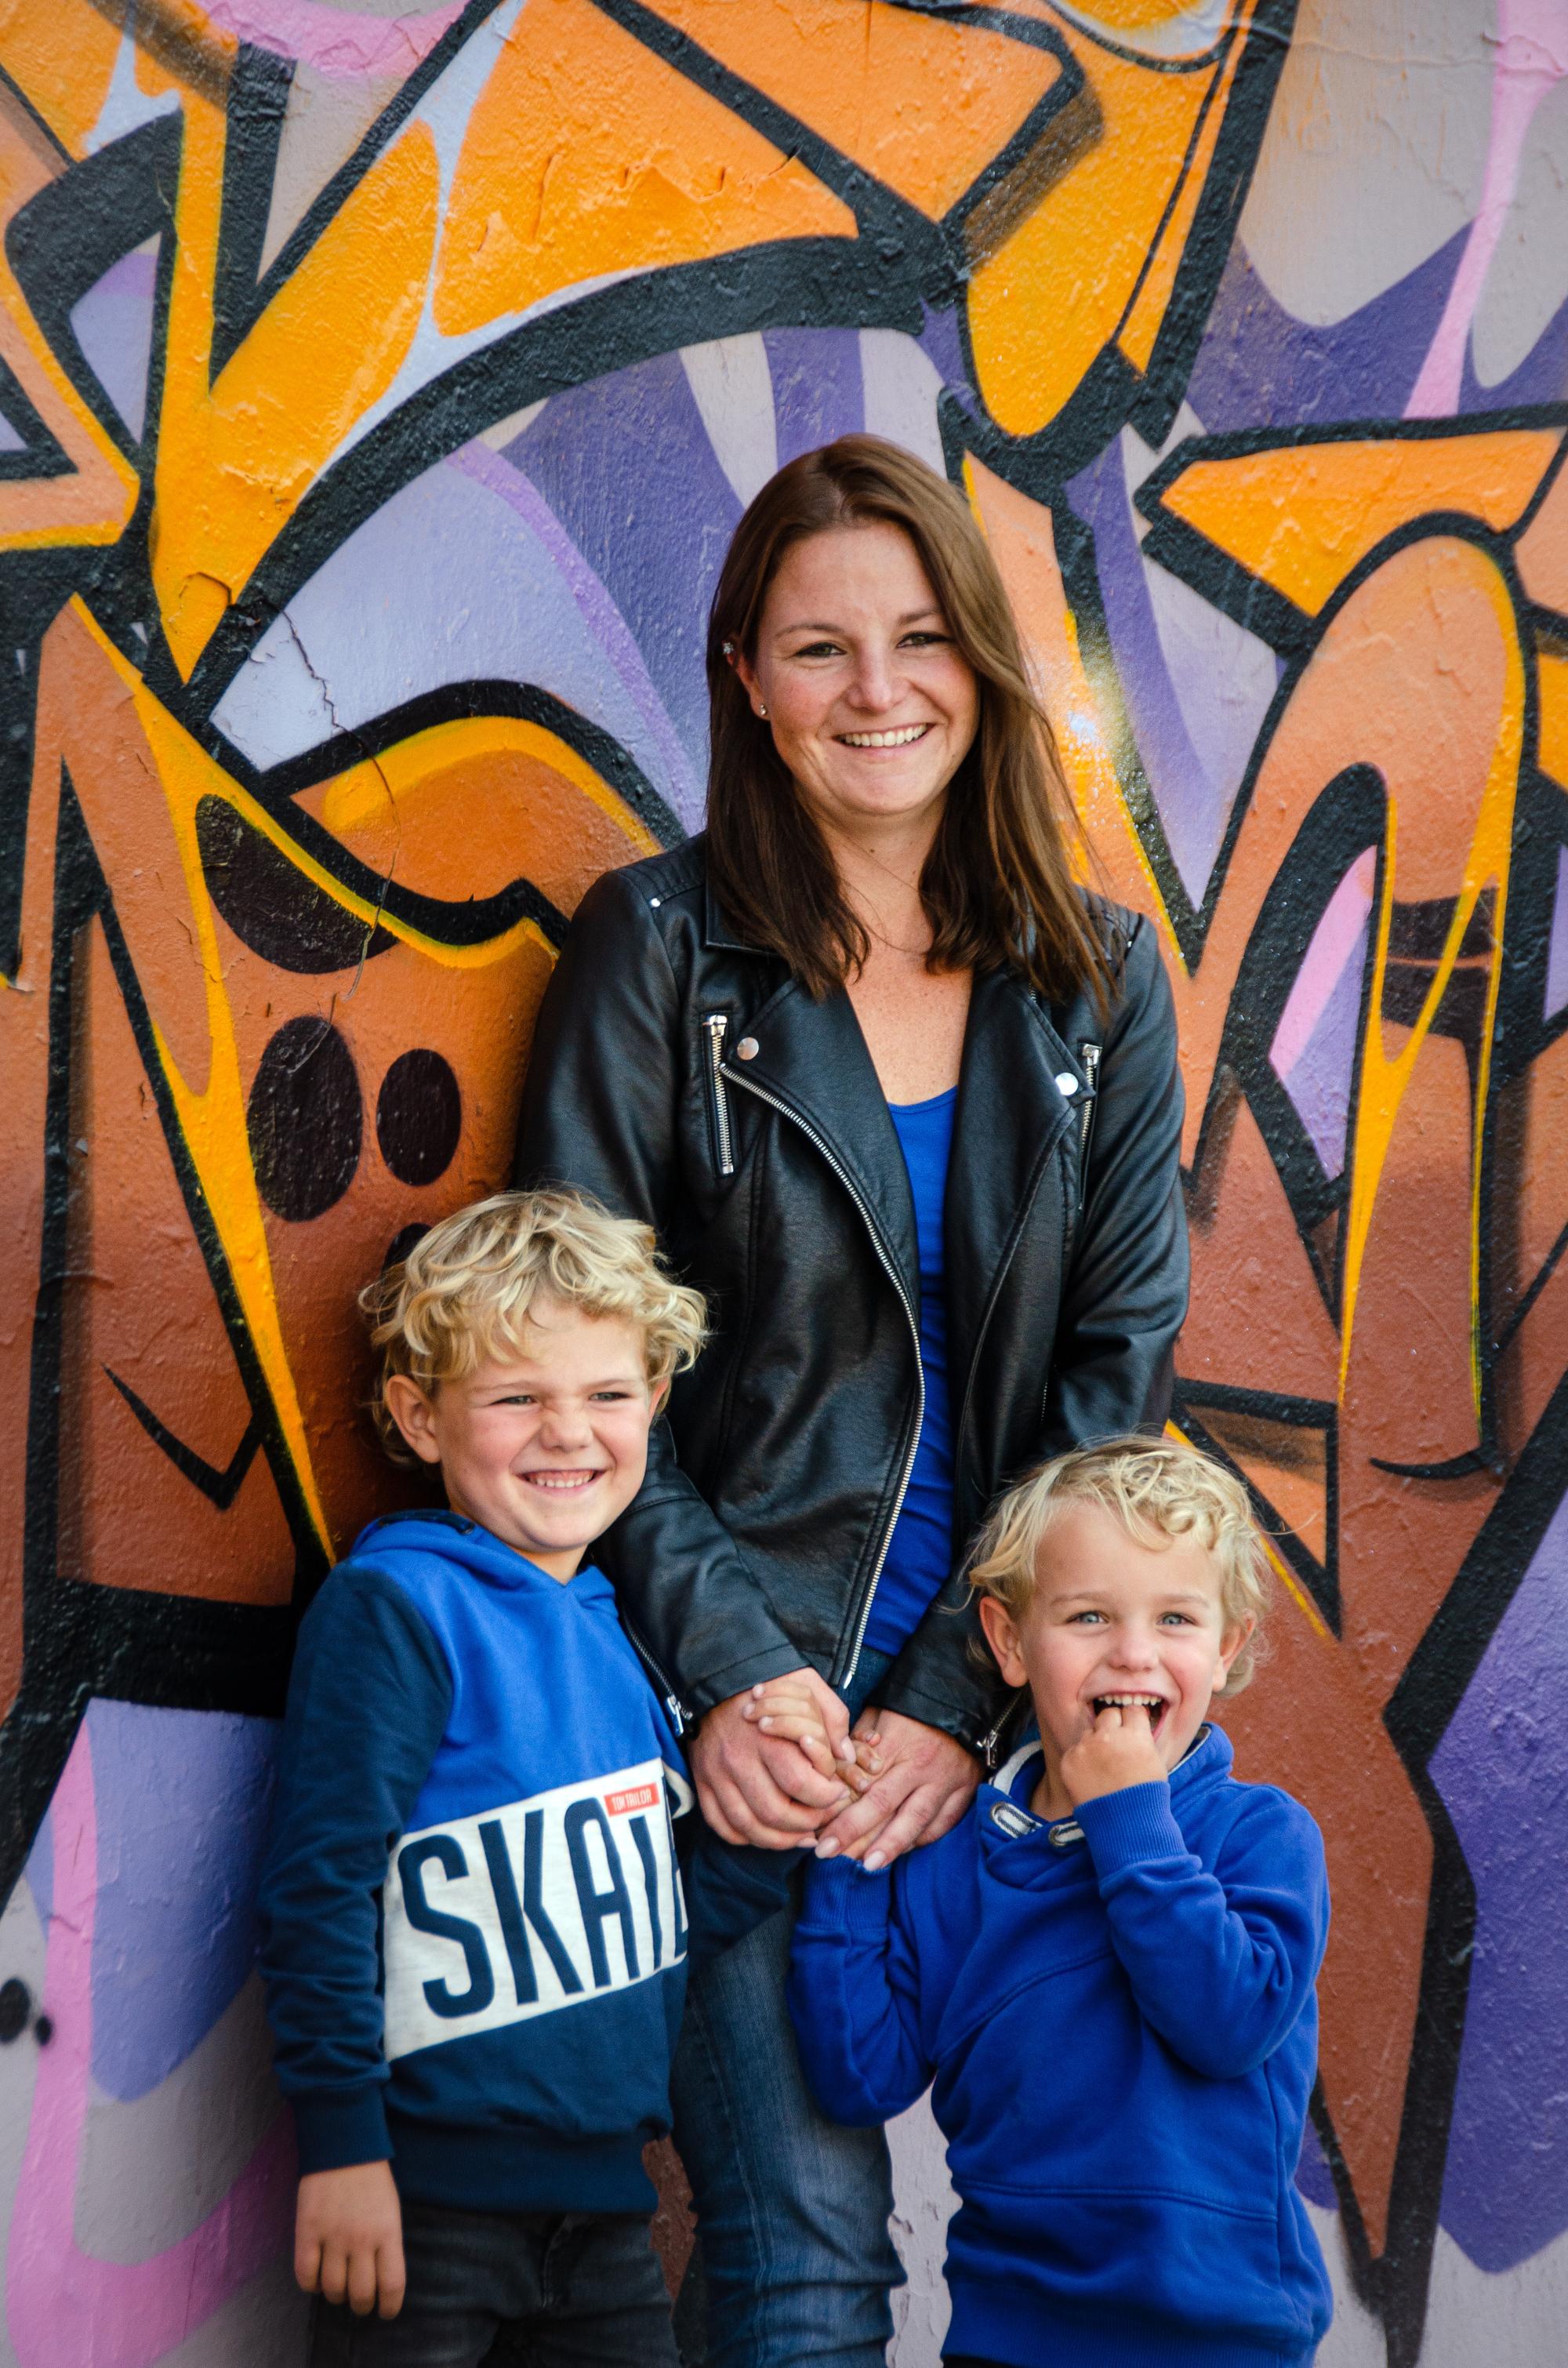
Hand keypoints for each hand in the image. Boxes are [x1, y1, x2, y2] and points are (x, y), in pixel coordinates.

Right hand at [295, 2160, 404, 2318]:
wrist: (343, 2143)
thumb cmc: (371, 2178)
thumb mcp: (390, 2209)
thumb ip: (386, 2244)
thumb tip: (380, 2281)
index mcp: (388, 2231)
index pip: (392, 2285)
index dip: (389, 2307)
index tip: (385, 2312)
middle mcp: (361, 2238)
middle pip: (360, 2294)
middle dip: (361, 2305)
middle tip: (359, 2302)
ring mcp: (333, 2235)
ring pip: (332, 2289)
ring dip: (335, 2295)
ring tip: (337, 2285)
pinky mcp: (307, 2230)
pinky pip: (305, 2275)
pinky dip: (310, 2284)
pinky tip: (316, 2277)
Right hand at [690, 1668, 854, 1847]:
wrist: (716, 1677)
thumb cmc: (768, 1686)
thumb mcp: (807, 1686)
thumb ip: (832, 1717)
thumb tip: (846, 1756)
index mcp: (767, 1737)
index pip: (800, 1784)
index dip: (826, 1797)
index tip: (837, 1793)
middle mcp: (739, 1759)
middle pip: (775, 1813)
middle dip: (806, 1824)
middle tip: (821, 1818)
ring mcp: (716, 1774)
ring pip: (748, 1827)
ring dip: (779, 1840)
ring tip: (800, 1835)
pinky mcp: (702, 1782)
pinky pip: (721, 1824)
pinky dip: (744, 1837)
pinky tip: (766, 1833)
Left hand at [813, 1708, 978, 1870]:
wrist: (965, 1701)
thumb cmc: (914, 1709)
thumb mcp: (880, 1714)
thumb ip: (858, 1743)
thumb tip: (835, 1772)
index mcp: (897, 1744)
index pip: (862, 1782)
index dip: (839, 1807)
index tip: (818, 1827)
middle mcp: (921, 1767)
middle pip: (884, 1804)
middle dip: (854, 1832)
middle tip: (828, 1853)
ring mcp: (946, 1782)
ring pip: (916, 1820)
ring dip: (890, 1845)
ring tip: (868, 1865)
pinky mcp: (965, 1791)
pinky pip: (942, 1823)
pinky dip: (922, 1839)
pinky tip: (902, 1851)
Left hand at [1060, 1704, 1166, 1806]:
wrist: (1126, 1825)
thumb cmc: (1146, 1796)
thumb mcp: (1156, 1763)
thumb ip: (1143, 1740)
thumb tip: (1136, 1726)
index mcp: (1135, 1735)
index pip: (1132, 1709)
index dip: (1132, 1719)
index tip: (1131, 1728)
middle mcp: (1109, 1736)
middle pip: (1108, 1714)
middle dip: (1112, 1725)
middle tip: (1115, 1744)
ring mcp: (1087, 1747)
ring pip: (1089, 1732)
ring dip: (1095, 1743)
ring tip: (1103, 1767)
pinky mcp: (1069, 1760)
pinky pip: (1074, 1750)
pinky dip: (1081, 1760)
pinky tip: (1090, 1777)